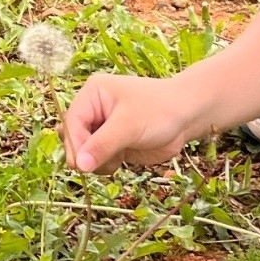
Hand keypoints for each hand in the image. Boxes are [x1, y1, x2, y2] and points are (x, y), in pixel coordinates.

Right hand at [62, 73, 200, 173]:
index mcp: (93, 94)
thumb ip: (102, 145)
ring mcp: (102, 129)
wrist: (187, 118)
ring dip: (97, 162)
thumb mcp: (129, 125)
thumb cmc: (160, 111)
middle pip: (74, 139)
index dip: (75, 144)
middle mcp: (93, 110)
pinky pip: (97, 161)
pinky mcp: (111, 144)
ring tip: (118, 157)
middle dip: (87, 154)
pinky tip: (121, 159)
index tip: (81, 165)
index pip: (72, 122)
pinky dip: (106, 166)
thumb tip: (79, 166)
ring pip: (84, 154)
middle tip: (104, 162)